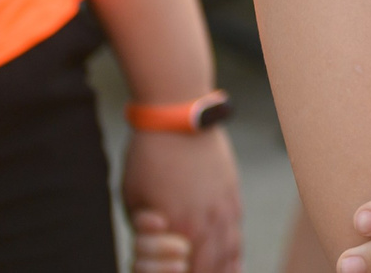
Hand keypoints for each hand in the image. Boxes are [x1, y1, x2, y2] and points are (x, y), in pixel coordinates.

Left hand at [123, 129, 243, 272]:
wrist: (178, 113)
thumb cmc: (148, 156)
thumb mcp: (133, 199)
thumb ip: (145, 230)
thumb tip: (154, 246)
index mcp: (182, 228)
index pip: (188, 271)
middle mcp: (209, 222)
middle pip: (212, 268)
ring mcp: (225, 207)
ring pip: (230, 253)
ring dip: (225, 272)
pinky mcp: (232, 192)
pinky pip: (237, 232)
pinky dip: (235, 253)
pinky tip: (234, 263)